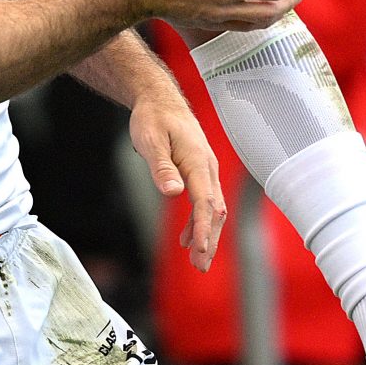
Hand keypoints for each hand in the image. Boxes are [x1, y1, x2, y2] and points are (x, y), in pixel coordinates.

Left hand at [129, 86, 225, 270]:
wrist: (159, 98)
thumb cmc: (153, 116)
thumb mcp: (151, 140)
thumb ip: (162, 167)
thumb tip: (174, 193)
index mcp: (197, 161)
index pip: (205, 202)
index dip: (204, 229)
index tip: (200, 252)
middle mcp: (207, 167)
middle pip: (214, 210)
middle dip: (209, 240)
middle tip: (200, 267)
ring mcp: (205, 169)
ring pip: (212, 207)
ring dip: (206, 234)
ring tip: (197, 260)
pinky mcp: (199, 170)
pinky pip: (204, 201)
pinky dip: (199, 221)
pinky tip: (187, 237)